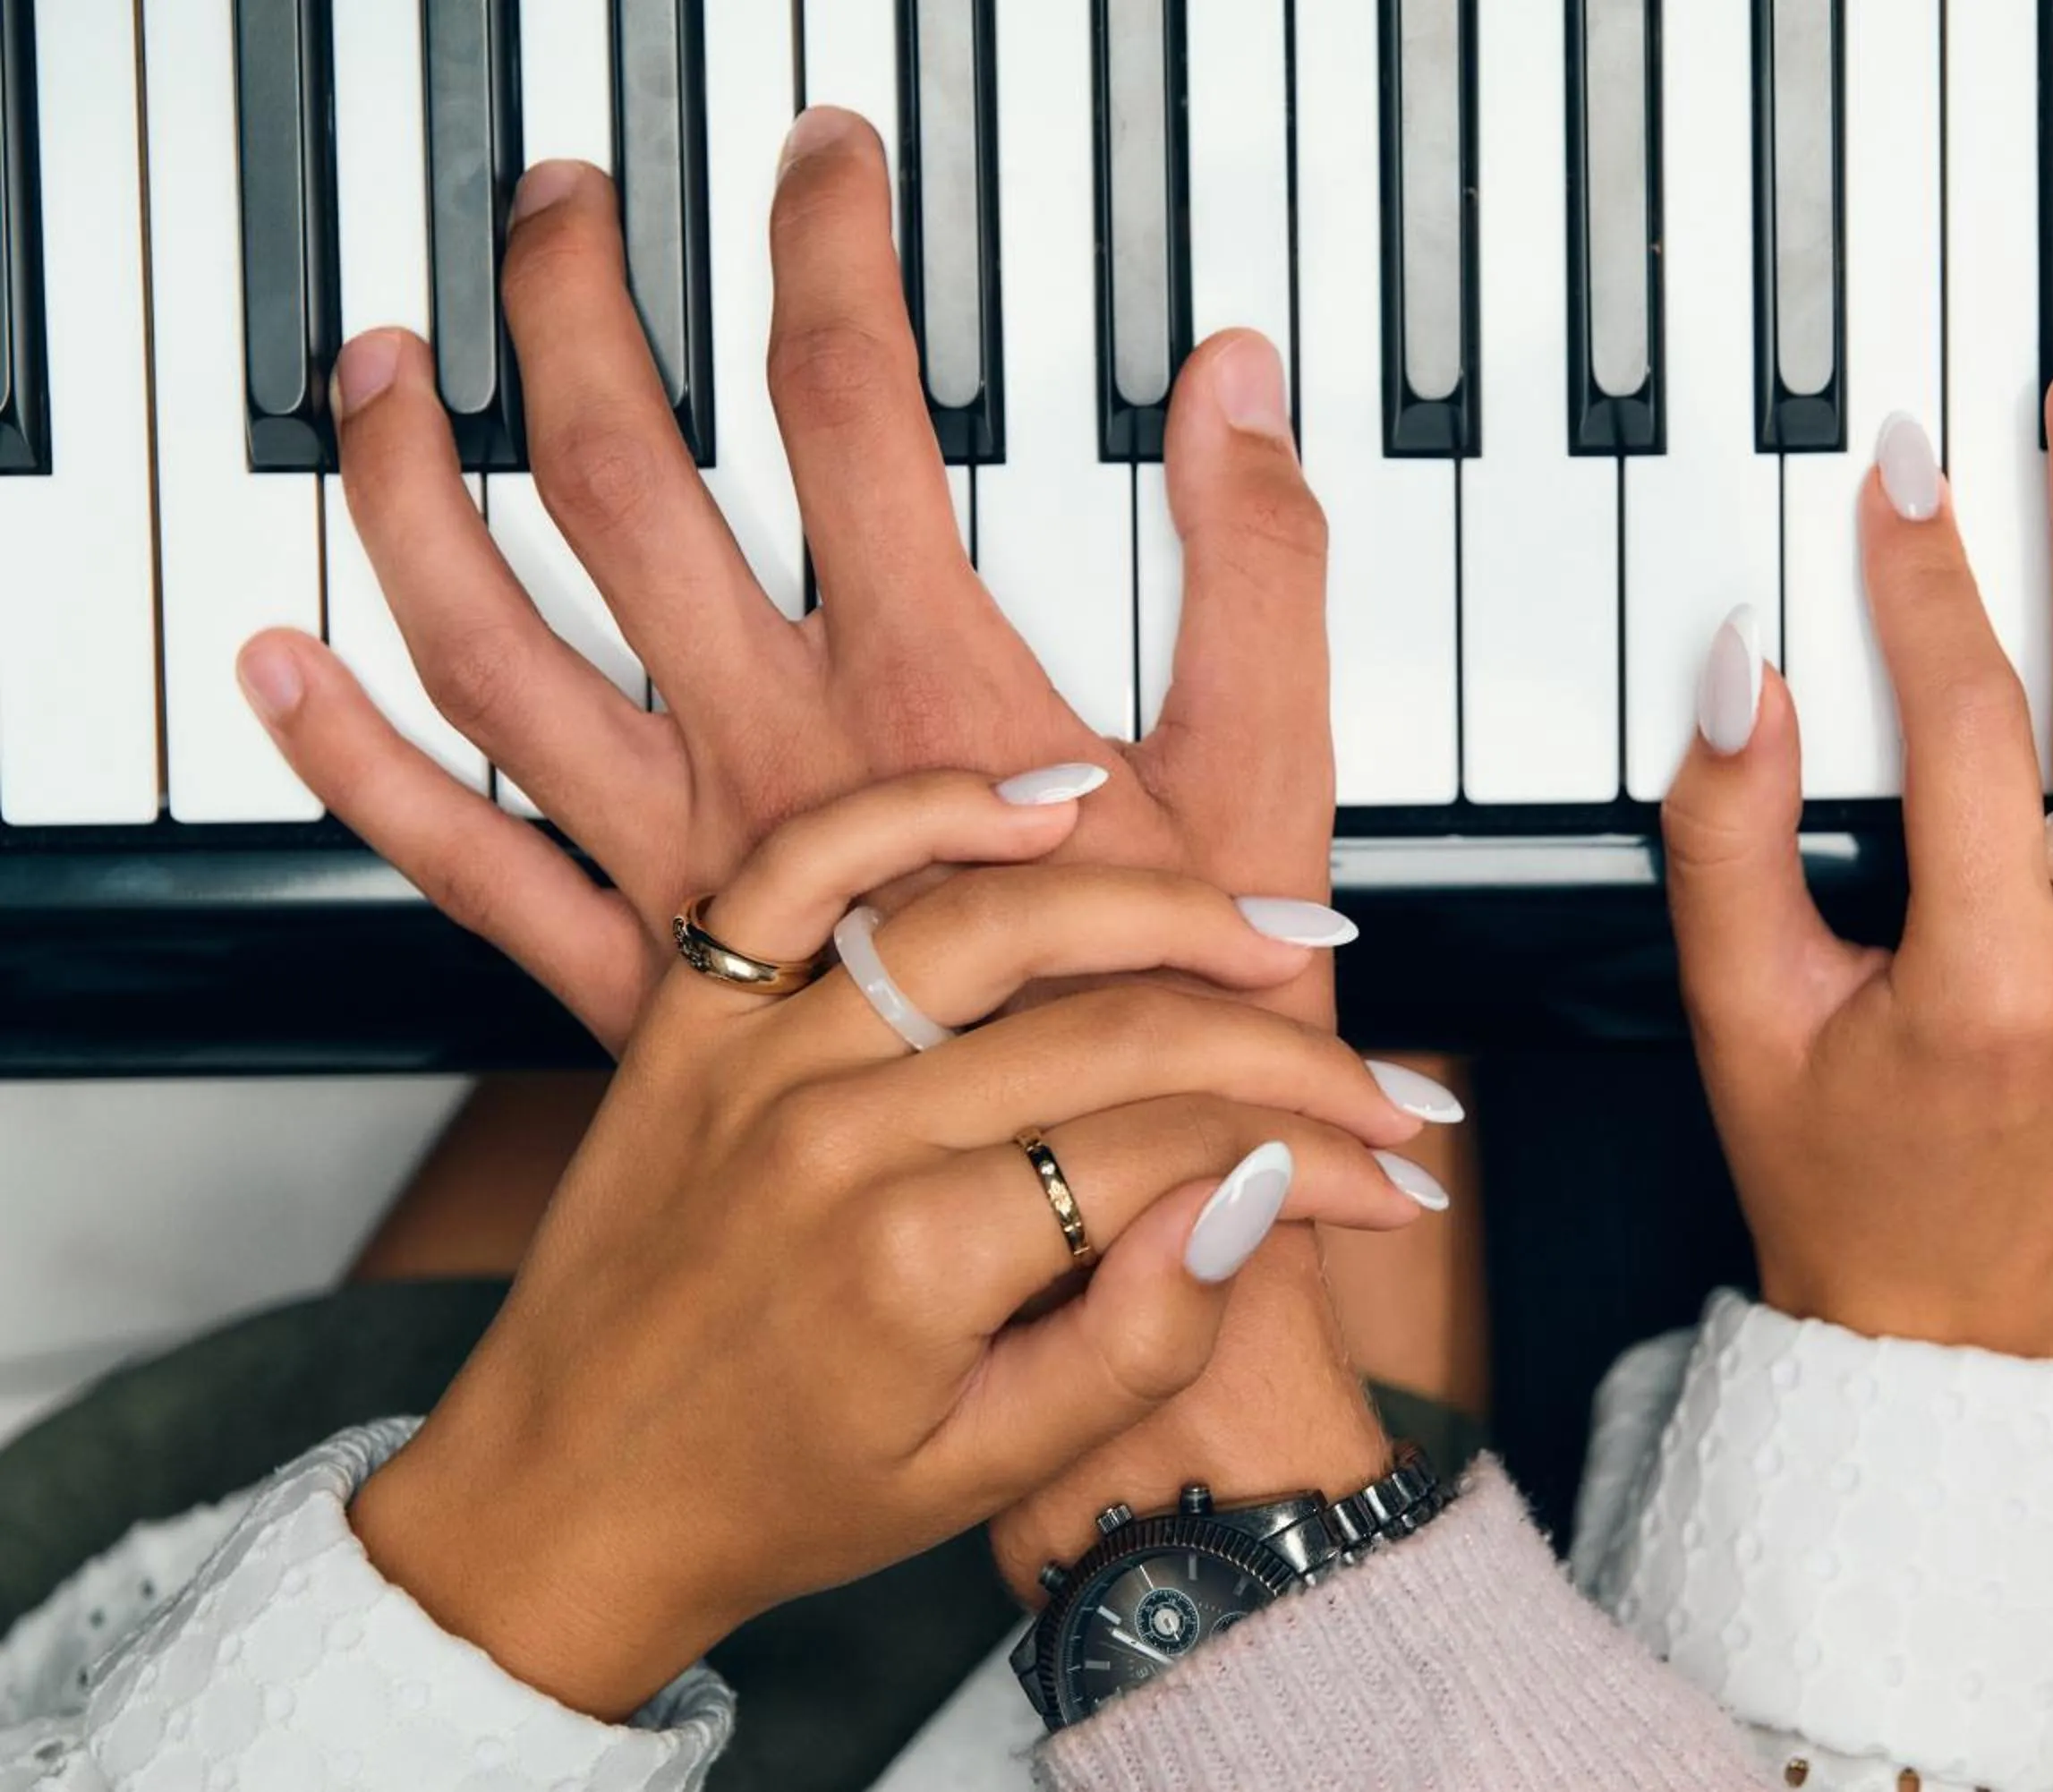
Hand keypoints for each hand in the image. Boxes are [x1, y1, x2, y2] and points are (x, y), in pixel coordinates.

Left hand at [238, 111, 1332, 1050]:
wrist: (1093, 1257)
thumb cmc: (1180, 1044)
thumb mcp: (1269, 789)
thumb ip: (1261, 573)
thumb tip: (1237, 386)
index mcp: (931, 690)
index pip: (850, 397)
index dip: (829, 244)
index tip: (819, 160)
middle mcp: (779, 754)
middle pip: (629, 477)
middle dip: (574, 308)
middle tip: (555, 203)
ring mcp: (683, 863)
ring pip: (498, 640)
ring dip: (416, 488)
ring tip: (380, 371)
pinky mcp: (634, 973)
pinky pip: (459, 859)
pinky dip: (358, 764)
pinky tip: (284, 666)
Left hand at [350, 771, 1440, 1718]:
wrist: (562, 1502)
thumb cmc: (774, 1498)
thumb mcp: (983, 1472)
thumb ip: (1140, 1338)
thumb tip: (1258, 1191)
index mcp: (917, 1259)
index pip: (1179, 1147)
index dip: (1316, 1152)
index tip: (1393, 1170)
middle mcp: (838, 1131)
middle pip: (1116, 1028)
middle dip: (1284, 1044)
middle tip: (1377, 1067)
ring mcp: (758, 1056)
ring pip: (992, 922)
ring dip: (1155, 905)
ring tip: (1267, 927)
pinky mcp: (696, 1015)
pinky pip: (804, 869)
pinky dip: (919, 811)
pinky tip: (1042, 803)